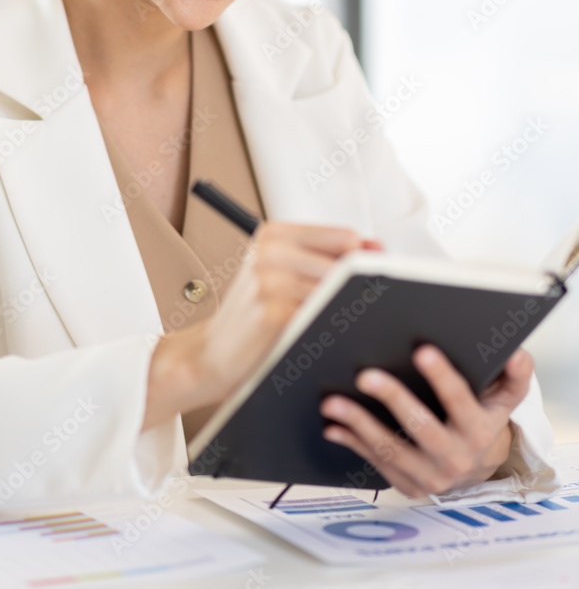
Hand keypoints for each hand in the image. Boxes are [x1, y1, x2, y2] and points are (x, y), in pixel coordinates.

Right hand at [200, 221, 381, 401]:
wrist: (210, 355)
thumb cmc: (253, 316)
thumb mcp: (283, 274)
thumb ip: (326, 257)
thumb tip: (377, 246)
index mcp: (274, 233)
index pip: (345, 237)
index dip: (359, 264)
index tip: (358, 285)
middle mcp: (270, 250)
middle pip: (347, 265)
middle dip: (351, 292)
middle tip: (332, 313)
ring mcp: (269, 279)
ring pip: (338, 292)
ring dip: (339, 313)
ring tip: (316, 326)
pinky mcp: (272, 311)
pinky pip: (323, 317)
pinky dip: (326, 331)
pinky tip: (309, 339)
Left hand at [319, 345, 533, 496]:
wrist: (476, 470)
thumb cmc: (483, 421)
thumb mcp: (503, 401)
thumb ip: (514, 377)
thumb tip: (517, 353)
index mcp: (479, 431)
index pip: (460, 401)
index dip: (442, 376)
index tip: (421, 350)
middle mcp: (456, 457)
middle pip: (421, 427)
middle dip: (393, 399)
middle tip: (365, 375)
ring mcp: (430, 476)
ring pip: (391, 449)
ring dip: (359, 424)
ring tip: (332, 403)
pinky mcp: (408, 486)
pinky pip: (376, 463)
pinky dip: (353, 443)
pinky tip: (333, 426)